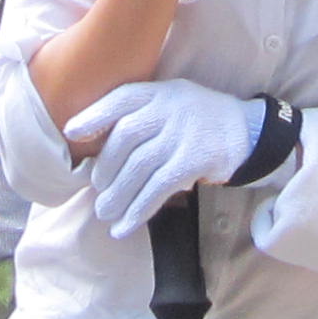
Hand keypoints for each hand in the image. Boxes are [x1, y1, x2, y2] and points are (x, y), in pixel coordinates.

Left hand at [70, 78, 257, 234]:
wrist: (245, 129)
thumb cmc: (194, 119)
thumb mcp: (169, 101)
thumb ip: (140, 114)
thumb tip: (94, 146)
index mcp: (159, 92)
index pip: (122, 98)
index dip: (94, 115)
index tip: (71, 132)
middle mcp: (170, 109)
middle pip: (126, 136)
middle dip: (106, 166)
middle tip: (97, 188)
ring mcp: (183, 134)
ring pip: (140, 167)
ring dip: (118, 195)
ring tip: (105, 213)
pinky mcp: (195, 160)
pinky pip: (159, 188)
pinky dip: (138, 210)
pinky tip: (125, 226)